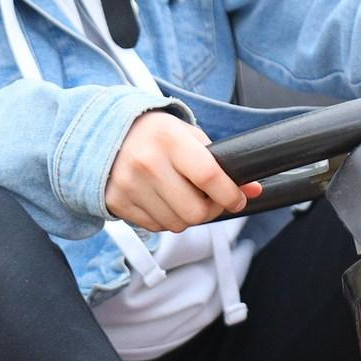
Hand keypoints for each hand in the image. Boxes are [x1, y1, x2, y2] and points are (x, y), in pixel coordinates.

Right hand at [105, 111, 257, 233]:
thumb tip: (252, 191)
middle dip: (210, 211)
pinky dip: (164, 218)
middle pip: (194, 212)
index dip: (229, 195)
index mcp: (169, 139)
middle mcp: (147, 162)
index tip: (236, 200)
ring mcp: (129, 185)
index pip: (209, 177)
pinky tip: (160, 199)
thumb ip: (221, 164)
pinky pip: (155, 227)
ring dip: (186, 216)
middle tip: (208, 200)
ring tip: (181, 196)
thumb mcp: (190, 138)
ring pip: (176, 225)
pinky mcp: (117, 202)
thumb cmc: (157, 135)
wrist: (108, 133)